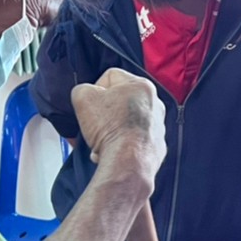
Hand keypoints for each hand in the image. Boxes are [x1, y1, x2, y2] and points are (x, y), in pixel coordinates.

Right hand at [70, 69, 165, 184]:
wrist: (127, 163)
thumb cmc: (110, 129)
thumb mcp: (83, 97)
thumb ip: (83, 89)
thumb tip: (87, 95)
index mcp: (142, 86)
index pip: (111, 77)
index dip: (95, 89)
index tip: (90, 104)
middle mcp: (155, 105)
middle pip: (120, 101)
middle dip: (104, 112)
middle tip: (94, 122)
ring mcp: (158, 128)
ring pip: (126, 123)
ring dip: (111, 130)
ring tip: (101, 140)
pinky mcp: (156, 148)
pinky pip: (133, 142)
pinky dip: (121, 146)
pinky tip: (110, 152)